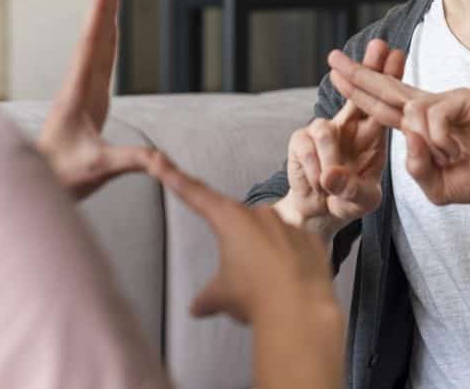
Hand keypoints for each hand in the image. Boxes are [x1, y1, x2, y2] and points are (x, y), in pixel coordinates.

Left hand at [38, 0, 155, 199]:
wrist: (42, 186)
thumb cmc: (64, 176)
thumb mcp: (99, 169)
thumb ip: (132, 161)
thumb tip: (161, 159)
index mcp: (79, 92)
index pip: (93, 41)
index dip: (101, 8)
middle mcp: (79, 84)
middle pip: (95, 33)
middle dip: (103, 0)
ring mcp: (84, 90)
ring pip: (97, 43)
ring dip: (104, 14)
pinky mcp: (90, 99)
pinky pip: (101, 58)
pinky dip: (107, 36)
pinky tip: (110, 27)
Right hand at [149, 155, 338, 324]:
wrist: (299, 311)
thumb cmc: (254, 297)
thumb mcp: (222, 296)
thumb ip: (207, 297)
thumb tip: (197, 307)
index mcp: (229, 219)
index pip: (195, 194)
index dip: (175, 177)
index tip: (159, 160)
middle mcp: (259, 214)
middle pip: (238, 227)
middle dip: (236, 250)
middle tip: (241, 282)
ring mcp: (288, 224)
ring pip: (268, 238)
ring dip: (263, 258)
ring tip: (266, 289)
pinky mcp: (310, 239)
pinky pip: (294, 248)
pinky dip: (288, 264)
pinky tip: (287, 285)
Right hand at [278, 39, 405, 230]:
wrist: (318, 212)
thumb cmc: (348, 199)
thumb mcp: (362, 201)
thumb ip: (354, 192)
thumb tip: (331, 177)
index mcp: (371, 134)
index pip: (382, 101)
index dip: (388, 77)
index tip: (397, 53)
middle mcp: (348, 126)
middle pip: (357, 90)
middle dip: (366, 66)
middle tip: (378, 43)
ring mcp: (321, 130)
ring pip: (325, 129)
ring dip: (330, 161)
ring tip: (330, 184)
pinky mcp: (300, 141)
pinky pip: (307, 149)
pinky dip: (313, 172)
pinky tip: (318, 184)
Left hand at [327, 45, 469, 204]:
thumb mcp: (435, 187)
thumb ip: (415, 168)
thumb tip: (409, 136)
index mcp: (420, 125)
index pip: (382, 105)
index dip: (359, 91)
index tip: (336, 76)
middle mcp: (430, 106)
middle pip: (387, 87)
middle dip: (358, 74)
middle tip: (332, 59)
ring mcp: (448, 98)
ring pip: (411, 112)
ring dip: (429, 145)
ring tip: (453, 156)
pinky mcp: (465, 96)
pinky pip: (433, 116)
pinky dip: (442, 139)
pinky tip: (458, 148)